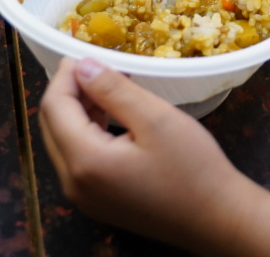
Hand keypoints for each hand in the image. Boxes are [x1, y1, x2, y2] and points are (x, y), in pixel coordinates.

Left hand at [39, 57, 269, 256]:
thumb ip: (113, 90)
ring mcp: (84, 197)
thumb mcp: (155, 119)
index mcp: (85, 162)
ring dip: (78, 110)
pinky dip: (88, 132)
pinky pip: (78, 160)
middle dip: (69, 90)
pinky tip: (112, 116)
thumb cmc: (193, 169)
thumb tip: (81, 66)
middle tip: (99, 65)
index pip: (54, 107)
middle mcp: (74, 183)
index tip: (86, 51)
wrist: (217, 218)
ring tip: (109, 85)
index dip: (65, 74)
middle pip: (52, 125)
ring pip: (63, 142)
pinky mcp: (98, 202)